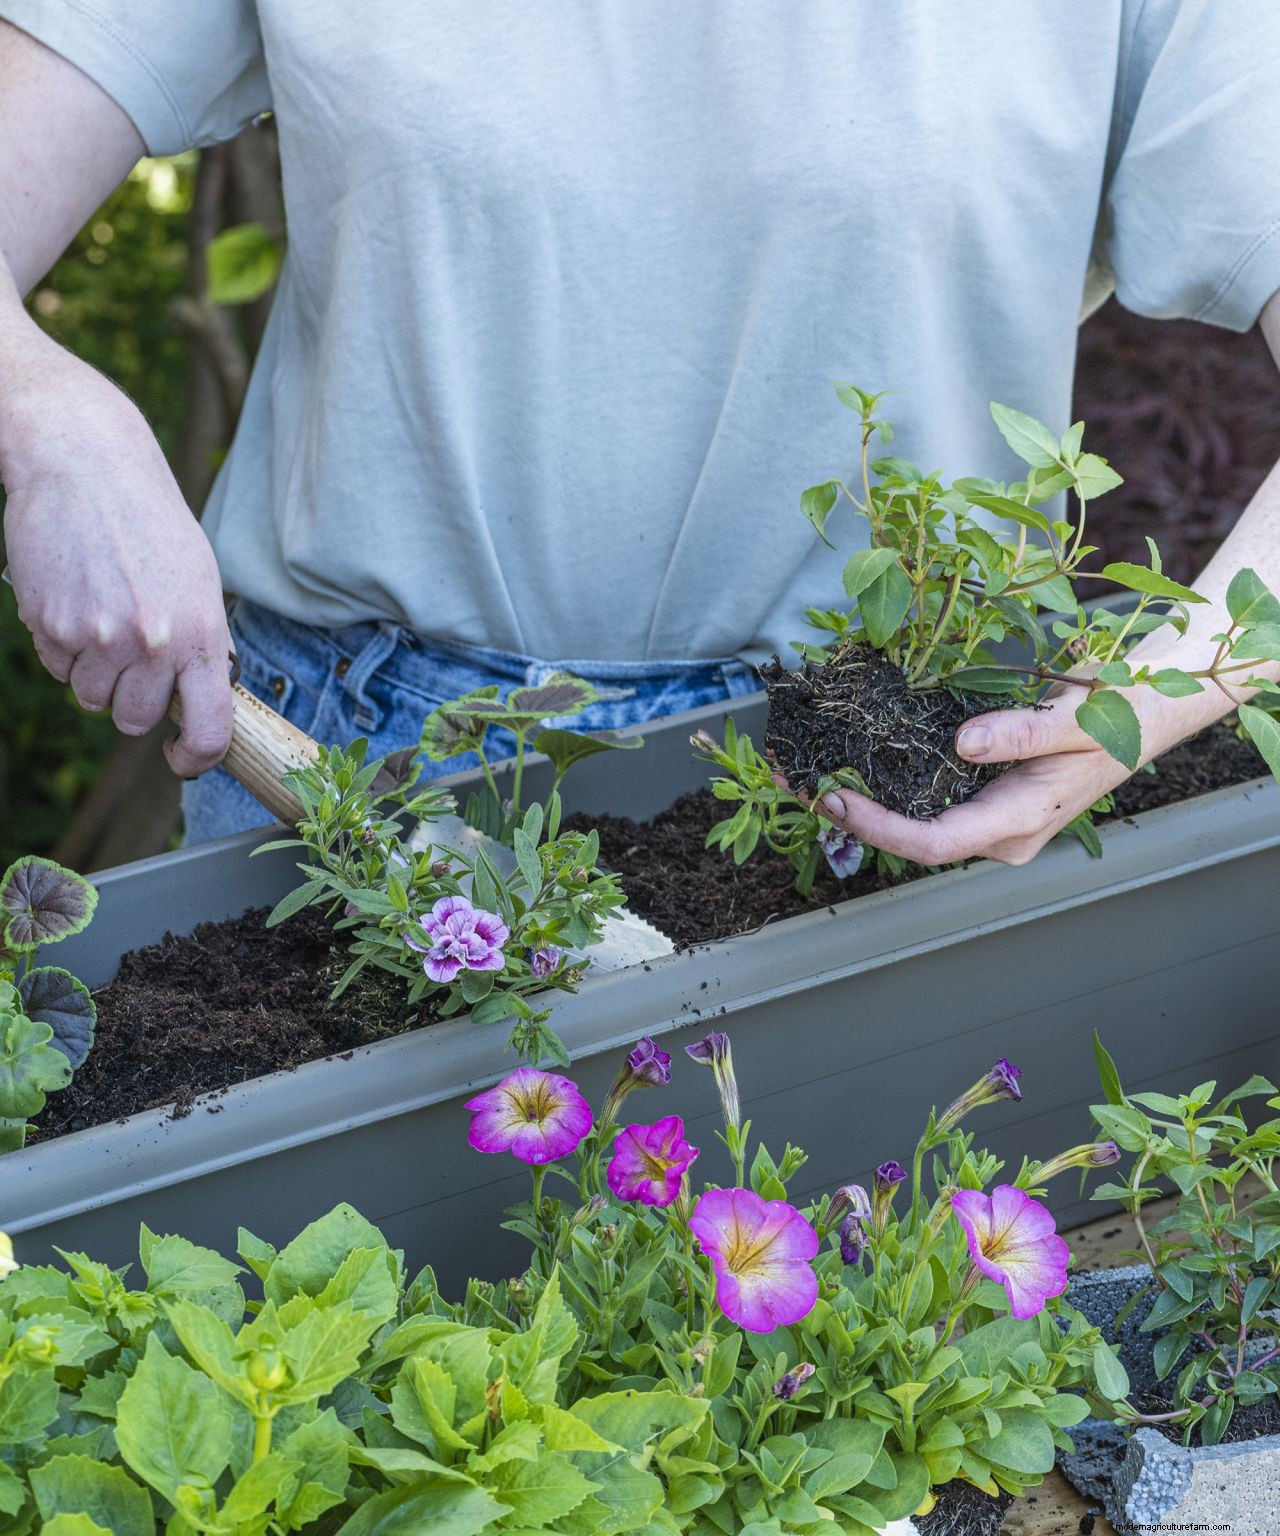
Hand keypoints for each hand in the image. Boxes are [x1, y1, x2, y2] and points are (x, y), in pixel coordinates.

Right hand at [1, 327, 233, 775]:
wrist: (85, 463)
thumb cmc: (149, 519)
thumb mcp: (199, 578)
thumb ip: (204, 639)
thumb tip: (207, 692)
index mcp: (202, 632)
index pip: (210, 728)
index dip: (197, 757)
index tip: (182, 758)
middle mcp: (153, 643)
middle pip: (136, 720)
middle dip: (132, 702)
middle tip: (132, 660)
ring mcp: (98, 637)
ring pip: (91, 697)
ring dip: (95, 673)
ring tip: (102, 617)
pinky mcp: (50, 625)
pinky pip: (57, 668)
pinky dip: (63, 647)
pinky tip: (74, 600)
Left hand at [814, 682, 1161, 866]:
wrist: (1145, 716)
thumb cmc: (1118, 717)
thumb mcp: (1077, 720)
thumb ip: (1023, 733)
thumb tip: (963, 743)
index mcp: (1018, 823)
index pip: (934, 844)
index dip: (880, 828)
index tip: (835, 798)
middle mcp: (996, 833)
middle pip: (911, 837)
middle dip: (849, 813)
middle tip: (791, 777)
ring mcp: (986, 819)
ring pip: (911, 822)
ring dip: (856, 799)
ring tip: (799, 768)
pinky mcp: (979, 799)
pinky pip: (922, 800)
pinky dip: (881, 783)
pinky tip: (844, 759)